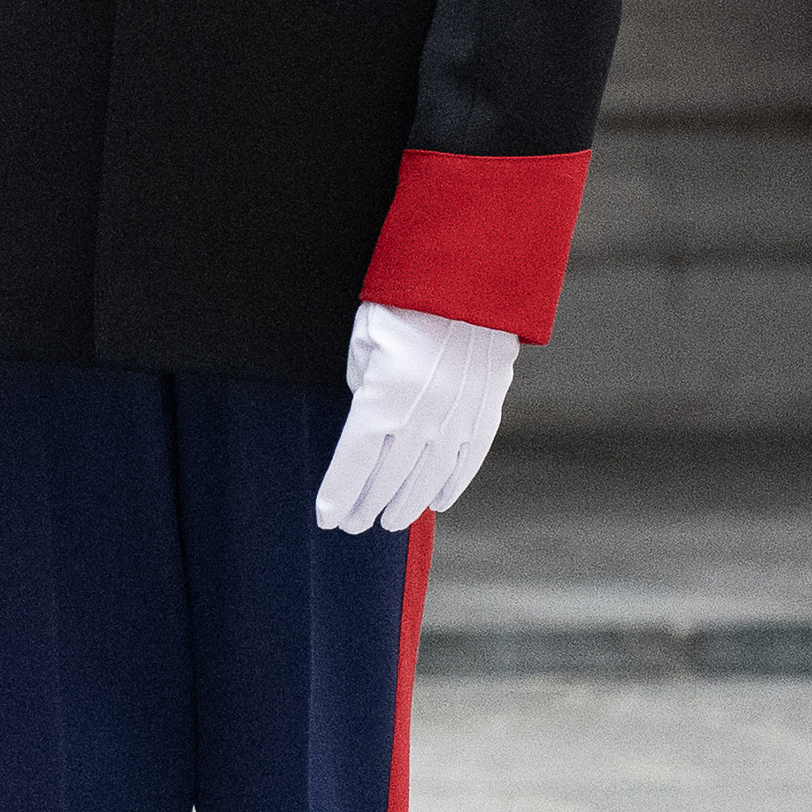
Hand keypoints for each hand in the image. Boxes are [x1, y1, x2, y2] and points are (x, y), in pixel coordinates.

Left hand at [316, 301, 517, 533]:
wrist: (471, 286)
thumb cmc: (405, 305)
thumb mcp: (366, 340)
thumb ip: (364, 384)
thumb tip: (369, 418)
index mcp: (383, 396)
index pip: (355, 459)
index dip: (340, 492)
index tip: (326, 517)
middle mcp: (422, 416)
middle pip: (389, 476)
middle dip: (366, 504)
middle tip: (351, 525)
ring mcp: (457, 419)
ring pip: (428, 477)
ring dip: (406, 504)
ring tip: (387, 522)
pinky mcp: (485, 413)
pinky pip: (466, 461)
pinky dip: (450, 485)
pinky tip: (436, 503)